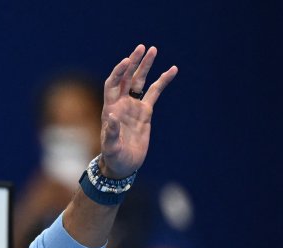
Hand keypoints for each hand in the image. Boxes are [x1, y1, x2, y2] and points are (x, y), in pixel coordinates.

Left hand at [99, 45, 177, 178]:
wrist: (122, 165)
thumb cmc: (113, 157)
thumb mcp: (110, 147)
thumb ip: (110, 132)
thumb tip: (111, 116)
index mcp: (110, 108)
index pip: (113, 84)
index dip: (119, 72)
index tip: (127, 61)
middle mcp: (121, 103)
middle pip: (126, 77)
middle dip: (133, 62)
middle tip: (142, 47)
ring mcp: (133, 106)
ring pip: (140, 81)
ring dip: (146, 66)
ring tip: (153, 49)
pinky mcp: (145, 112)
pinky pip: (155, 93)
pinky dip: (163, 81)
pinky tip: (172, 70)